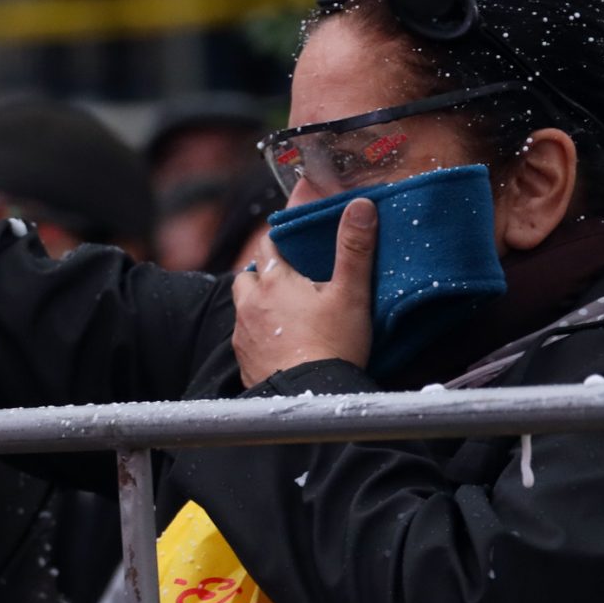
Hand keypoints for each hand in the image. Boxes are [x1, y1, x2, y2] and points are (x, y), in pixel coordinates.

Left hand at [230, 199, 375, 387]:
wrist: (311, 397)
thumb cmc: (332, 345)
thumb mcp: (351, 292)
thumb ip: (354, 248)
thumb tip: (360, 205)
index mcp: (274, 281)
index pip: (268, 244)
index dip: (281, 240)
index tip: (295, 242)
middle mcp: (250, 303)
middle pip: (249, 275)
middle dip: (264, 273)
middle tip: (290, 281)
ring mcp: (243, 333)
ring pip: (243, 306)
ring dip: (258, 304)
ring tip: (285, 312)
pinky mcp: (244, 360)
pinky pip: (245, 338)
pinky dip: (258, 334)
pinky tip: (279, 342)